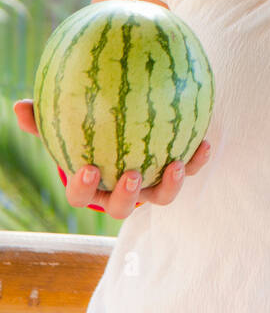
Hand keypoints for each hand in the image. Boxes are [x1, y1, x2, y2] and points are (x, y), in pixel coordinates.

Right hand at [13, 98, 211, 220]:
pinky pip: (188, 171)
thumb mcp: (66, 126)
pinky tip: (205, 142)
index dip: (83, 188)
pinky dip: (197, 160)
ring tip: (175, 164)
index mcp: (93, 186)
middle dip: (128, 195)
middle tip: (133, 174)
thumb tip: (20, 105)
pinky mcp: (174, 176)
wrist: (126, 138)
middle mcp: (121, 193)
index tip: (87, 168)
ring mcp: (150, 189)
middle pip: (123, 207)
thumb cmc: (88, 135)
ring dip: (169, 186)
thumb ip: (45, 119)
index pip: (81, 194)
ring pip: (160, 199)